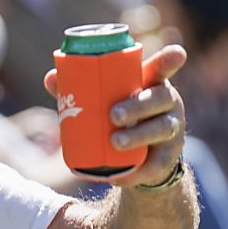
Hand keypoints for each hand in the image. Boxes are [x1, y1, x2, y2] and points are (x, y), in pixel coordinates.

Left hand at [44, 45, 187, 188]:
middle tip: (113, 115)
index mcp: (151, 84)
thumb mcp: (102, 101)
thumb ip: (77, 88)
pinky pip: (158, 163)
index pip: (161, 69)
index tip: (176, 54)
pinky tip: (125, 174)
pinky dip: (140, 169)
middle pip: (159, 99)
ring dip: (138, 135)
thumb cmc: (116, 118)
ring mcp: (171, 128)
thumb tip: (51, 77)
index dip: (169, 61)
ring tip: (115, 142)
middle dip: (138, 106)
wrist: (135, 159)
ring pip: (161, 129)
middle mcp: (167, 103)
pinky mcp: (168, 156)